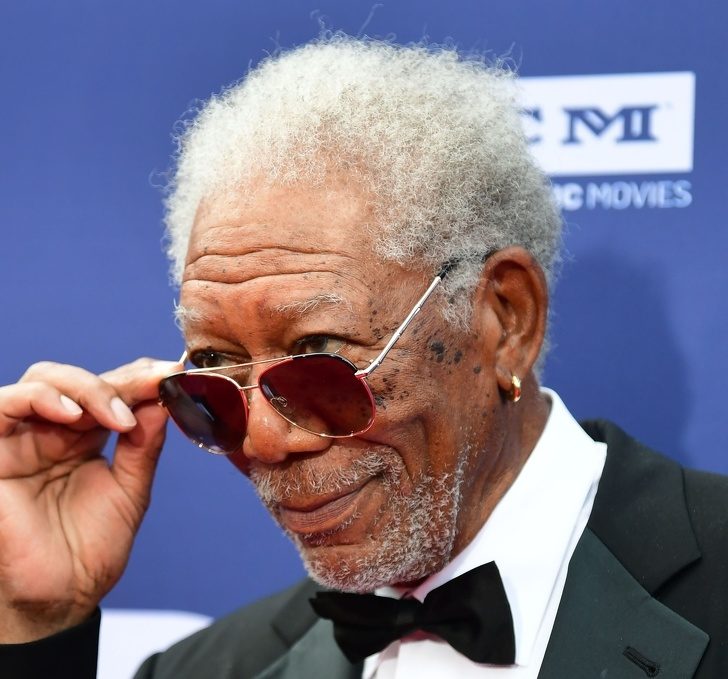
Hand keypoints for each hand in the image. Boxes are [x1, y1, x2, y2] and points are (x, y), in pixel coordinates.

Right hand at [0, 357, 178, 642]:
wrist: (60, 597)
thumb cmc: (91, 548)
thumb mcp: (130, 490)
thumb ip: (143, 446)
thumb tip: (162, 400)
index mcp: (82, 438)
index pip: (108, 390)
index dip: (139, 379)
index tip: (173, 375)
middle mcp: (50, 433)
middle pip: (77, 378)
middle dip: (119, 380)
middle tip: (153, 386)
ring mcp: (19, 441)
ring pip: (41, 381)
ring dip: (86, 387)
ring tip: (119, 415)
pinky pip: (1, 407)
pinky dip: (39, 399)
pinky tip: (75, 415)